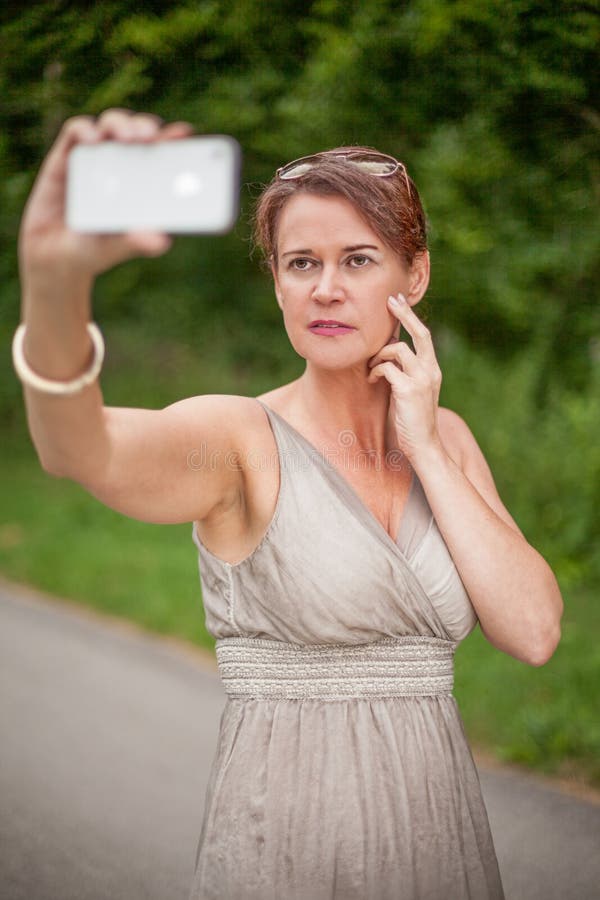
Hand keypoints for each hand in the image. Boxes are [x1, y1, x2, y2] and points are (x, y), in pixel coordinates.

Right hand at [18, 108, 194, 289]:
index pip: (161, 152)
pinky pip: (76, 132)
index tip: (183, 134)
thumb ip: (139, 242)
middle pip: (137, 131)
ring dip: (121, 124)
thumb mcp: (119, 246)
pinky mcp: (65, 156)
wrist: (55, 257)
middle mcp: (121, 163)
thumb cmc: (95, 249)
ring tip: (129, 137)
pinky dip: (85, 130)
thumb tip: (163, 241)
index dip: (172, 139)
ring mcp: (94, 157)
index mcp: (142, 181)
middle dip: (146, 127)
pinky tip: (93, 140)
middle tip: (151, 136)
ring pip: (111, 125)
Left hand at [366, 293, 442, 462]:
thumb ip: (406, 372)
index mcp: (433, 369)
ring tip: (371, 368)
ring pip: (397, 349)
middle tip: (389, 301)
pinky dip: (375, 370)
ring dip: (379, 355)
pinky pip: (386, 368)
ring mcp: (421, 379)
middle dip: (404, 314)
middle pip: (419, 332)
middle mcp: (430, 370)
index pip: (424, 335)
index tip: (398, 301)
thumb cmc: (413, 420)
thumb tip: (390, 352)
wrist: (424, 446)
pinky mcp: (407, 390)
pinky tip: (371, 380)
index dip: (411, 317)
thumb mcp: (413, 391)